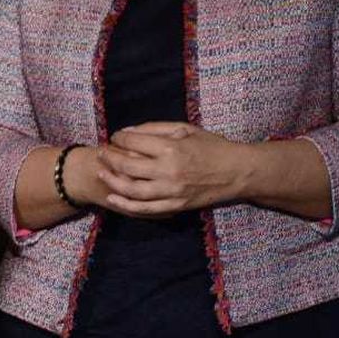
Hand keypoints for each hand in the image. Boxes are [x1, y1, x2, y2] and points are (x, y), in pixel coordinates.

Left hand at [95, 122, 244, 216]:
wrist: (237, 172)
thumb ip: (156, 128)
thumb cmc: (212, 146)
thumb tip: (128, 131)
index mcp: (171, 148)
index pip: (133, 142)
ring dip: (112, 181)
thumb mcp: (186, 129)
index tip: (115, 137)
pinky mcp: (176, 205)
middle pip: (127, 165)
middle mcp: (168, 170)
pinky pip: (145, 209)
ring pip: (132, 190)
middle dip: (109, 158)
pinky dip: (126, 204)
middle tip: (101, 153)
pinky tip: (113, 198)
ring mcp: (172, 191)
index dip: (119, 138)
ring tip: (101, 173)